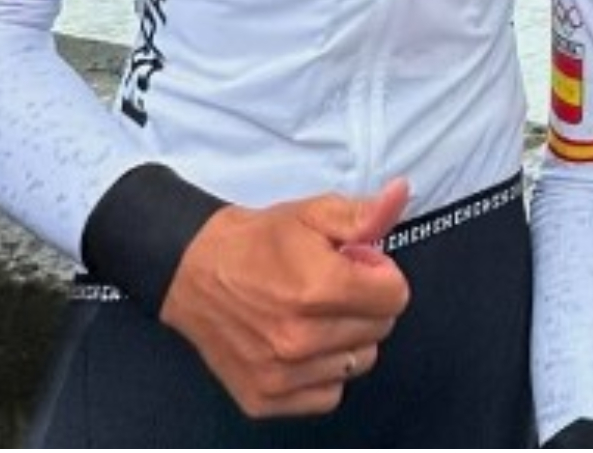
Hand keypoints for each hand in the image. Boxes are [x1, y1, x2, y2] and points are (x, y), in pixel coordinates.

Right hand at [160, 177, 412, 417]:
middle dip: (366, 304)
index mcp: (318, 289)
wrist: (190, 271)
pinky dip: (323, 372)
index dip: (381, 274)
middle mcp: (301, 338)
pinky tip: (303, 346)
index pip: (395, 296)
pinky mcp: (263, 399)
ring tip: (315, 315)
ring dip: (347, 339)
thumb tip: (402, 193)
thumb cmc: (258, 241)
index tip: (356, 265)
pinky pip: (327, 394)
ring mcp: (281, 374)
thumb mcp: (313, 213)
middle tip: (332, 288)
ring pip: (358, 362)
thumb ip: (364, 213)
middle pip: (380, 329)